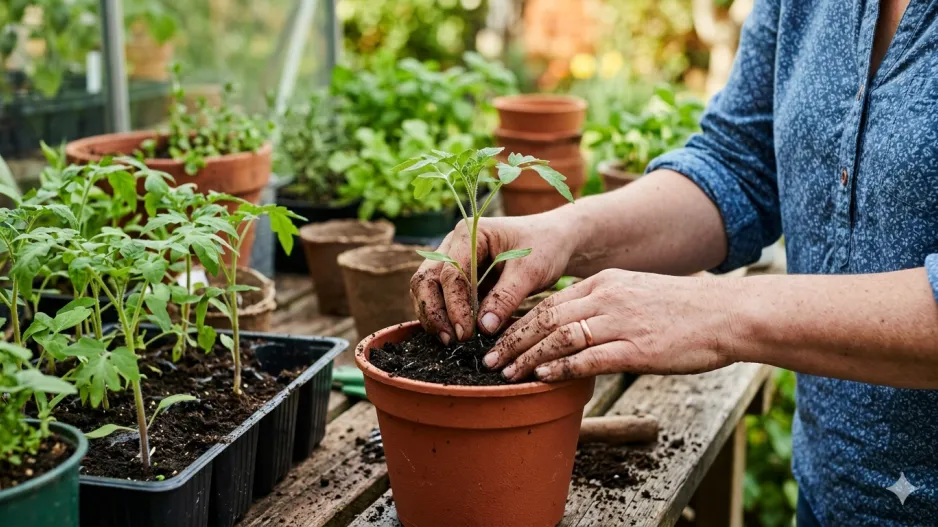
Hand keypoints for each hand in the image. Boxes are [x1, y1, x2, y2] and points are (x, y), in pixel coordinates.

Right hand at [410, 214, 576, 343]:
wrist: (556, 241)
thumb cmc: (546, 248)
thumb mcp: (531, 271)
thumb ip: (506, 297)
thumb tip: (484, 328)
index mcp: (469, 234)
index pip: (451, 273)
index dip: (454, 305)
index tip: (465, 333)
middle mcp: (453, 244)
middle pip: (426, 279)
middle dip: (434, 311)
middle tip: (451, 340)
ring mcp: (452, 260)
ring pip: (427, 289)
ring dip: (434, 316)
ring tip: (450, 341)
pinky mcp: (458, 278)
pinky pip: (440, 297)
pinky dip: (443, 316)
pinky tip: (453, 335)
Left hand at [482, 269, 739, 381]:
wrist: (728, 314)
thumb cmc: (685, 310)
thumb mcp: (637, 294)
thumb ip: (605, 306)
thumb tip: (576, 330)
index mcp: (605, 282)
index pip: (550, 302)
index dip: (518, 321)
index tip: (498, 338)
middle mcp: (607, 297)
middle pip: (546, 317)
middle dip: (512, 339)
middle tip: (489, 360)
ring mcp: (621, 322)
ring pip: (560, 336)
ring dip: (528, 356)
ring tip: (506, 373)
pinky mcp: (637, 348)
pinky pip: (589, 357)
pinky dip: (561, 367)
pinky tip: (542, 377)